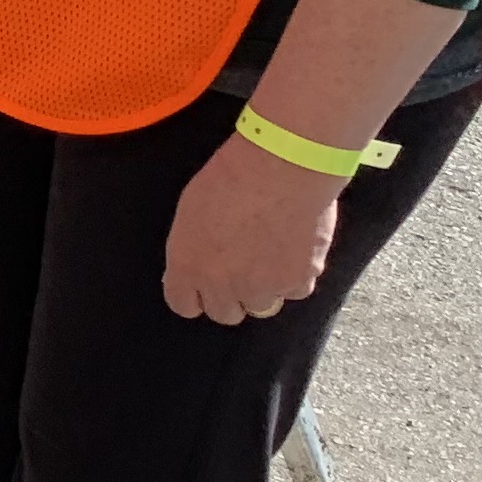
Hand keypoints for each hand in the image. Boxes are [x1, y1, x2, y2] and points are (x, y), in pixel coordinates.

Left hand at [161, 133, 343, 324]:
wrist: (281, 168)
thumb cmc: (231, 177)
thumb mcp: (190, 211)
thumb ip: (191, 248)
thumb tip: (197, 264)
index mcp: (187, 266)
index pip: (184, 304)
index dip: (195, 294)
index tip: (204, 284)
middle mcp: (222, 285)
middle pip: (224, 313)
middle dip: (231, 295)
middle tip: (242, 268)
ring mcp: (262, 288)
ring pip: (262, 306)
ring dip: (265, 288)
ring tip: (271, 253)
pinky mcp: (298, 282)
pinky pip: (295, 291)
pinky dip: (296, 276)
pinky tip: (295, 248)